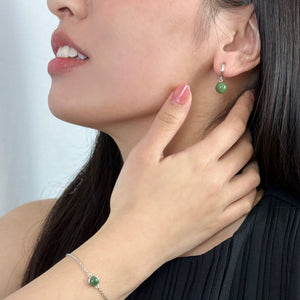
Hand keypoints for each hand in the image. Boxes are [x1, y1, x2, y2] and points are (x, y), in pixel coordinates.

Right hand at [107, 85, 259, 264]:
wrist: (134, 241)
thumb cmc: (134, 196)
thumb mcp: (144, 153)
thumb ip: (167, 121)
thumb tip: (183, 91)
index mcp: (198, 161)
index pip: (233, 128)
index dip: (244, 109)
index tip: (249, 98)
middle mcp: (216, 182)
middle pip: (246, 151)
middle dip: (247, 134)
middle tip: (239, 128)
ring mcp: (220, 206)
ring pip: (253, 178)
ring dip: (252, 161)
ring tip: (243, 155)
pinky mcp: (218, 225)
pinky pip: (248, 205)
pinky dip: (252, 190)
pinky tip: (245, 187)